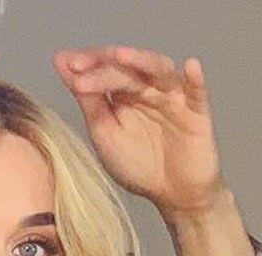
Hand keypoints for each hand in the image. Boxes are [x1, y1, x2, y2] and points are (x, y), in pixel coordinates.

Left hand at [53, 45, 222, 220]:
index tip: (65, 62)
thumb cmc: (138, 164)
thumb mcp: (105, 133)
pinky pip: (198, 93)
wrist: (173, 194)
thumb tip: (63, 64)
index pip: (106, 70)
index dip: (87, 64)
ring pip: (160, 72)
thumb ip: (87, 100)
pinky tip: (189, 66)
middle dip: (104, 65)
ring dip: (142, 62)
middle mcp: (149, 91)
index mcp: (124, 95)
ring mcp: (174, 98)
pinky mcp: (197, 113)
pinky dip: (195, 80)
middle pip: (128, 70)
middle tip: (80, 65)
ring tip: (121, 56)